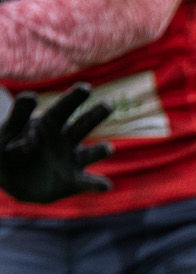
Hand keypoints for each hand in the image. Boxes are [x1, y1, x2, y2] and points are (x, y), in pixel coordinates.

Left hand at [0, 85, 111, 203]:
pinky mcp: (73, 181)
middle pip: (83, 126)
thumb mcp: (5, 132)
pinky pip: (88, 183)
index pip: (63, 109)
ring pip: (91, 153)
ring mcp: (72, 161)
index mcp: (49, 125)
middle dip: (96, 116)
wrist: (10, 178)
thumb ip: (17, 117)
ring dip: (101, 150)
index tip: (85, 88)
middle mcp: (65, 140)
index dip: (73, 98)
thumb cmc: (5, 150)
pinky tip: (106, 186)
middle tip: (108, 106)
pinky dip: (97, 185)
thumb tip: (31, 98)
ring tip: (107, 148)